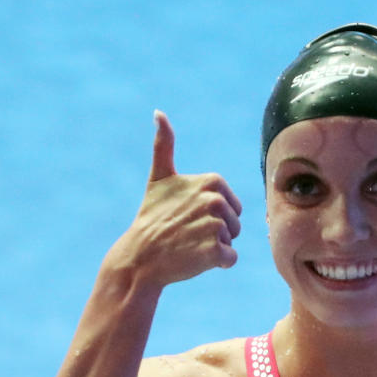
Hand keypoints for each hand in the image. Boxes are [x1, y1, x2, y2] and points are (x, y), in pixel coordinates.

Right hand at [110, 111, 242, 288]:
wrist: (140, 256)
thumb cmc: (152, 217)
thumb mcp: (159, 178)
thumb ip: (163, 145)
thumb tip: (158, 112)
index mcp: (212, 181)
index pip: (231, 205)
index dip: (213, 214)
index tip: (188, 216)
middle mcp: (216, 200)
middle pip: (235, 223)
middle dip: (217, 232)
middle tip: (188, 232)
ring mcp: (215, 225)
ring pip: (232, 241)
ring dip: (215, 247)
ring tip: (189, 244)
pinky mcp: (215, 251)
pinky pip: (230, 259)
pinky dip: (216, 264)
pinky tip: (194, 258)